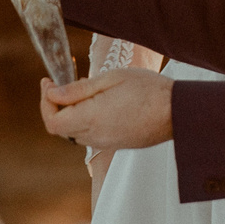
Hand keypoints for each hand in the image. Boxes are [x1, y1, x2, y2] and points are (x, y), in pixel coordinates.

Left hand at [40, 68, 173, 150]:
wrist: (179, 111)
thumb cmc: (148, 89)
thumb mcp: (110, 79)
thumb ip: (78, 89)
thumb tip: (53, 93)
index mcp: (91, 119)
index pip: (52, 121)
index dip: (45, 102)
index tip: (49, 81)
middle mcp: (96, 136)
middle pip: (62, 127)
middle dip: (57, 104)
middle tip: (63, 81)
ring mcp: (108, 143)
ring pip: (76, 132)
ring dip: (72, 112)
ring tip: (85, 87)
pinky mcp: (118, 144)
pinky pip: (93, 134)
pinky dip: (87, 119)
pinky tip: (100, 101)